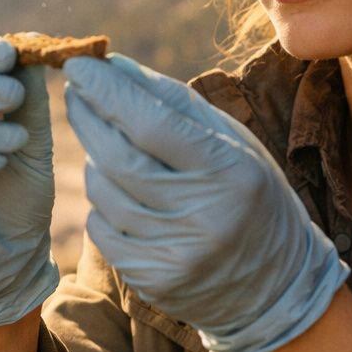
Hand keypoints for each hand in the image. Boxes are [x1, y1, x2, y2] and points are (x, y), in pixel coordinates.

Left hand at [62, 53, 347, 351]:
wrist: (276, 286)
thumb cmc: (251, 195)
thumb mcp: (231, 141)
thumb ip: (174, 102)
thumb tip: (114, 65)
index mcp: (230, 172)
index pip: (152, 124)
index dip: (108, 91)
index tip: (80, 64)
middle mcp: (203, 217)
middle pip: (117, 157)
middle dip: (88, 118)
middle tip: (76, 92)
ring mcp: (175, 255)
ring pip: (103, 191)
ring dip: (96, 162)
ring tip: (114, 150)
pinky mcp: (152, 281)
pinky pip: (101, 229)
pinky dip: (103, 204)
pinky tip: (123, 196)